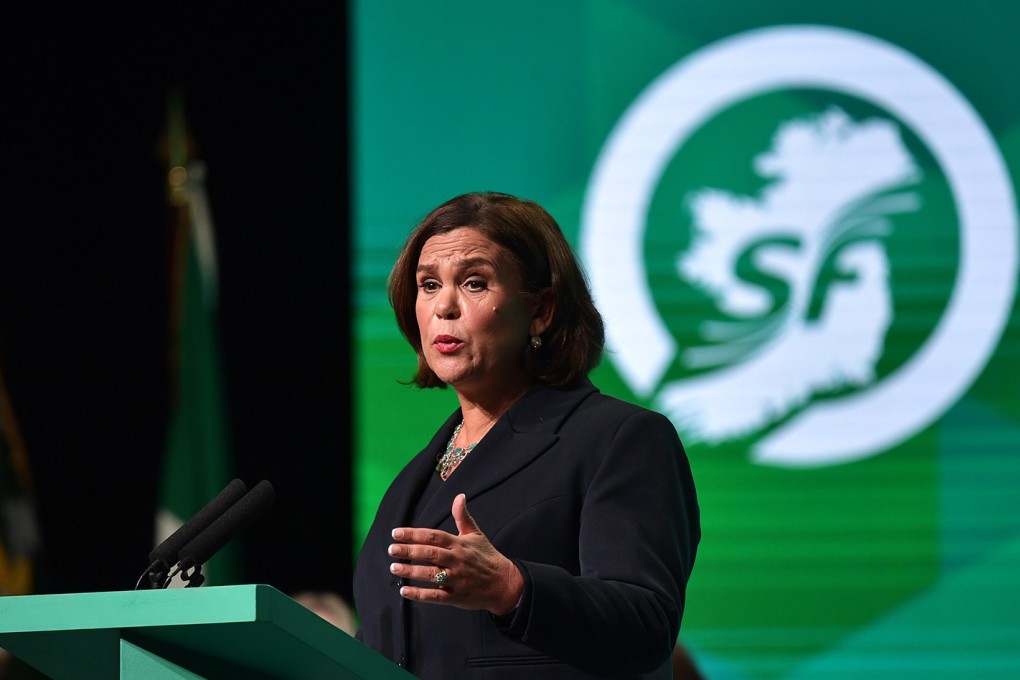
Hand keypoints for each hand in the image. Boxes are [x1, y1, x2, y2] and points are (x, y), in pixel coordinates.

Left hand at [388, 493, 522, 614]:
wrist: (504, 583)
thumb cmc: (486, 557)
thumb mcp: (476, 534)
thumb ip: (463, 516)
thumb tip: (459, 496)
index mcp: (459, 544)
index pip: (433, 536)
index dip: (414, 534)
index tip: (396, 533)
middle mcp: (457, 560)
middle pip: (430, 554)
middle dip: (409, 551)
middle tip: (391, 549)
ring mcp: (457, 579)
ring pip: (431, 574)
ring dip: (411, 571)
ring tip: (394, 567)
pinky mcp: (457, 597)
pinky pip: (436, 596)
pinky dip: (420, 594)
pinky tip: (405, 591)